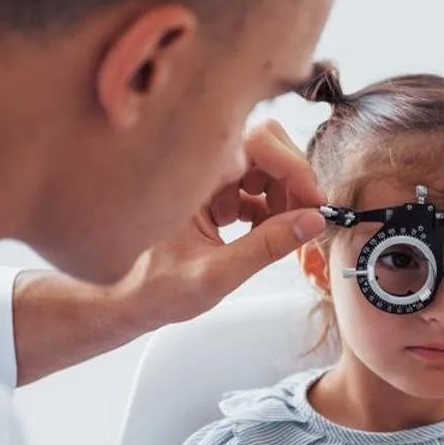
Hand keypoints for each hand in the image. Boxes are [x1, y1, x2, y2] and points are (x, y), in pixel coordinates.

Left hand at [107, 120, 326, 331]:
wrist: (129, 300)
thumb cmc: (157, 288)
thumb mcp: (217, 274)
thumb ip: (267, 246)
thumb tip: (313, 221)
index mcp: (193, 176)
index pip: (258, 143)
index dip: (293, 167)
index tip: (314, 201)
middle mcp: (200, 168)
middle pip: (265, 146)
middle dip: (291, 180)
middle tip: (306, 216)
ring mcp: (208, 180)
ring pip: (263, 167)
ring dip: (283, 196)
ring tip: (281, 232)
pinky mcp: (214, 195)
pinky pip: (254, 188)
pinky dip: (270, 209)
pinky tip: (265, 235)